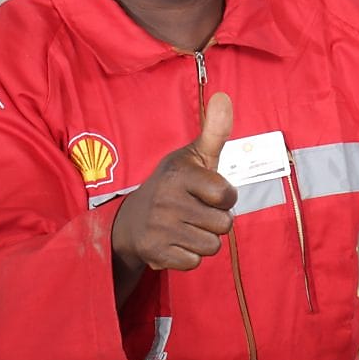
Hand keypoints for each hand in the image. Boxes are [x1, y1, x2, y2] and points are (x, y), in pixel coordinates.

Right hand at [111, 92, 237, 283]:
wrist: (131, 220)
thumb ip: (214, 130)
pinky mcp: (154, 254)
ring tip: (187, 226)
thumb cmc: (174, 185)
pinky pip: (195, 262)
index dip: (225, 197)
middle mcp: (166, 200)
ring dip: (204, 239)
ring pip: (212, 246)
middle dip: (216, 220)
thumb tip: (224, 97)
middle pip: (225, 224)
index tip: (209, 192)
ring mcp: (159, 228)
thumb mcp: (194, 156)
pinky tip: (175, 242)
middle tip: (196, 211)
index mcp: (179, 174)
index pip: (227, 196)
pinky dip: (189, 256)